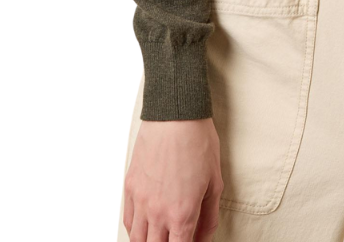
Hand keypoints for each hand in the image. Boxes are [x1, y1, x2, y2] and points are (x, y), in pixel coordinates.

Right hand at [123, 116, 223, 240]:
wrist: (175, 115)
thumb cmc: (198, 142)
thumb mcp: (215, 182)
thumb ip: (209, 217)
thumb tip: (204, 238)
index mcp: (182, 213)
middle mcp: (157, 211)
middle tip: (175, 237)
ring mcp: (140, 200)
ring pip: (137, 239)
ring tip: (159, 236)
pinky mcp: (129, 187)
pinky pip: (127, 220)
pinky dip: (135, 229)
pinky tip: (144, 226)